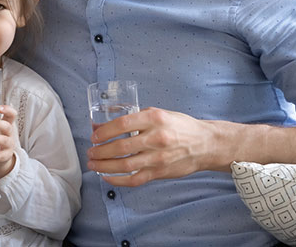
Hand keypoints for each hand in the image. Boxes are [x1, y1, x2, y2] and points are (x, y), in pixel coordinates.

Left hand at [87, 107, 221, 186]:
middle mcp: (156, 138)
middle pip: (120, 146)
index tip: (94, 135)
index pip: (122, 124)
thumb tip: (102, 125)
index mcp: (154, 118)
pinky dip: (118, 180)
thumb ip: (133, 119)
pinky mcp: (160, 172)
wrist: (205, 144)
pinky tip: (106, 176)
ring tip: (93, 164)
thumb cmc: (180, 126)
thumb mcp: (158, 114)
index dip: (104, 131)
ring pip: (125, 165)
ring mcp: (158, 157)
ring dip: (104, 165)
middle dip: (100, 150)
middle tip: (90, 151)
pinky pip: (134, 179)